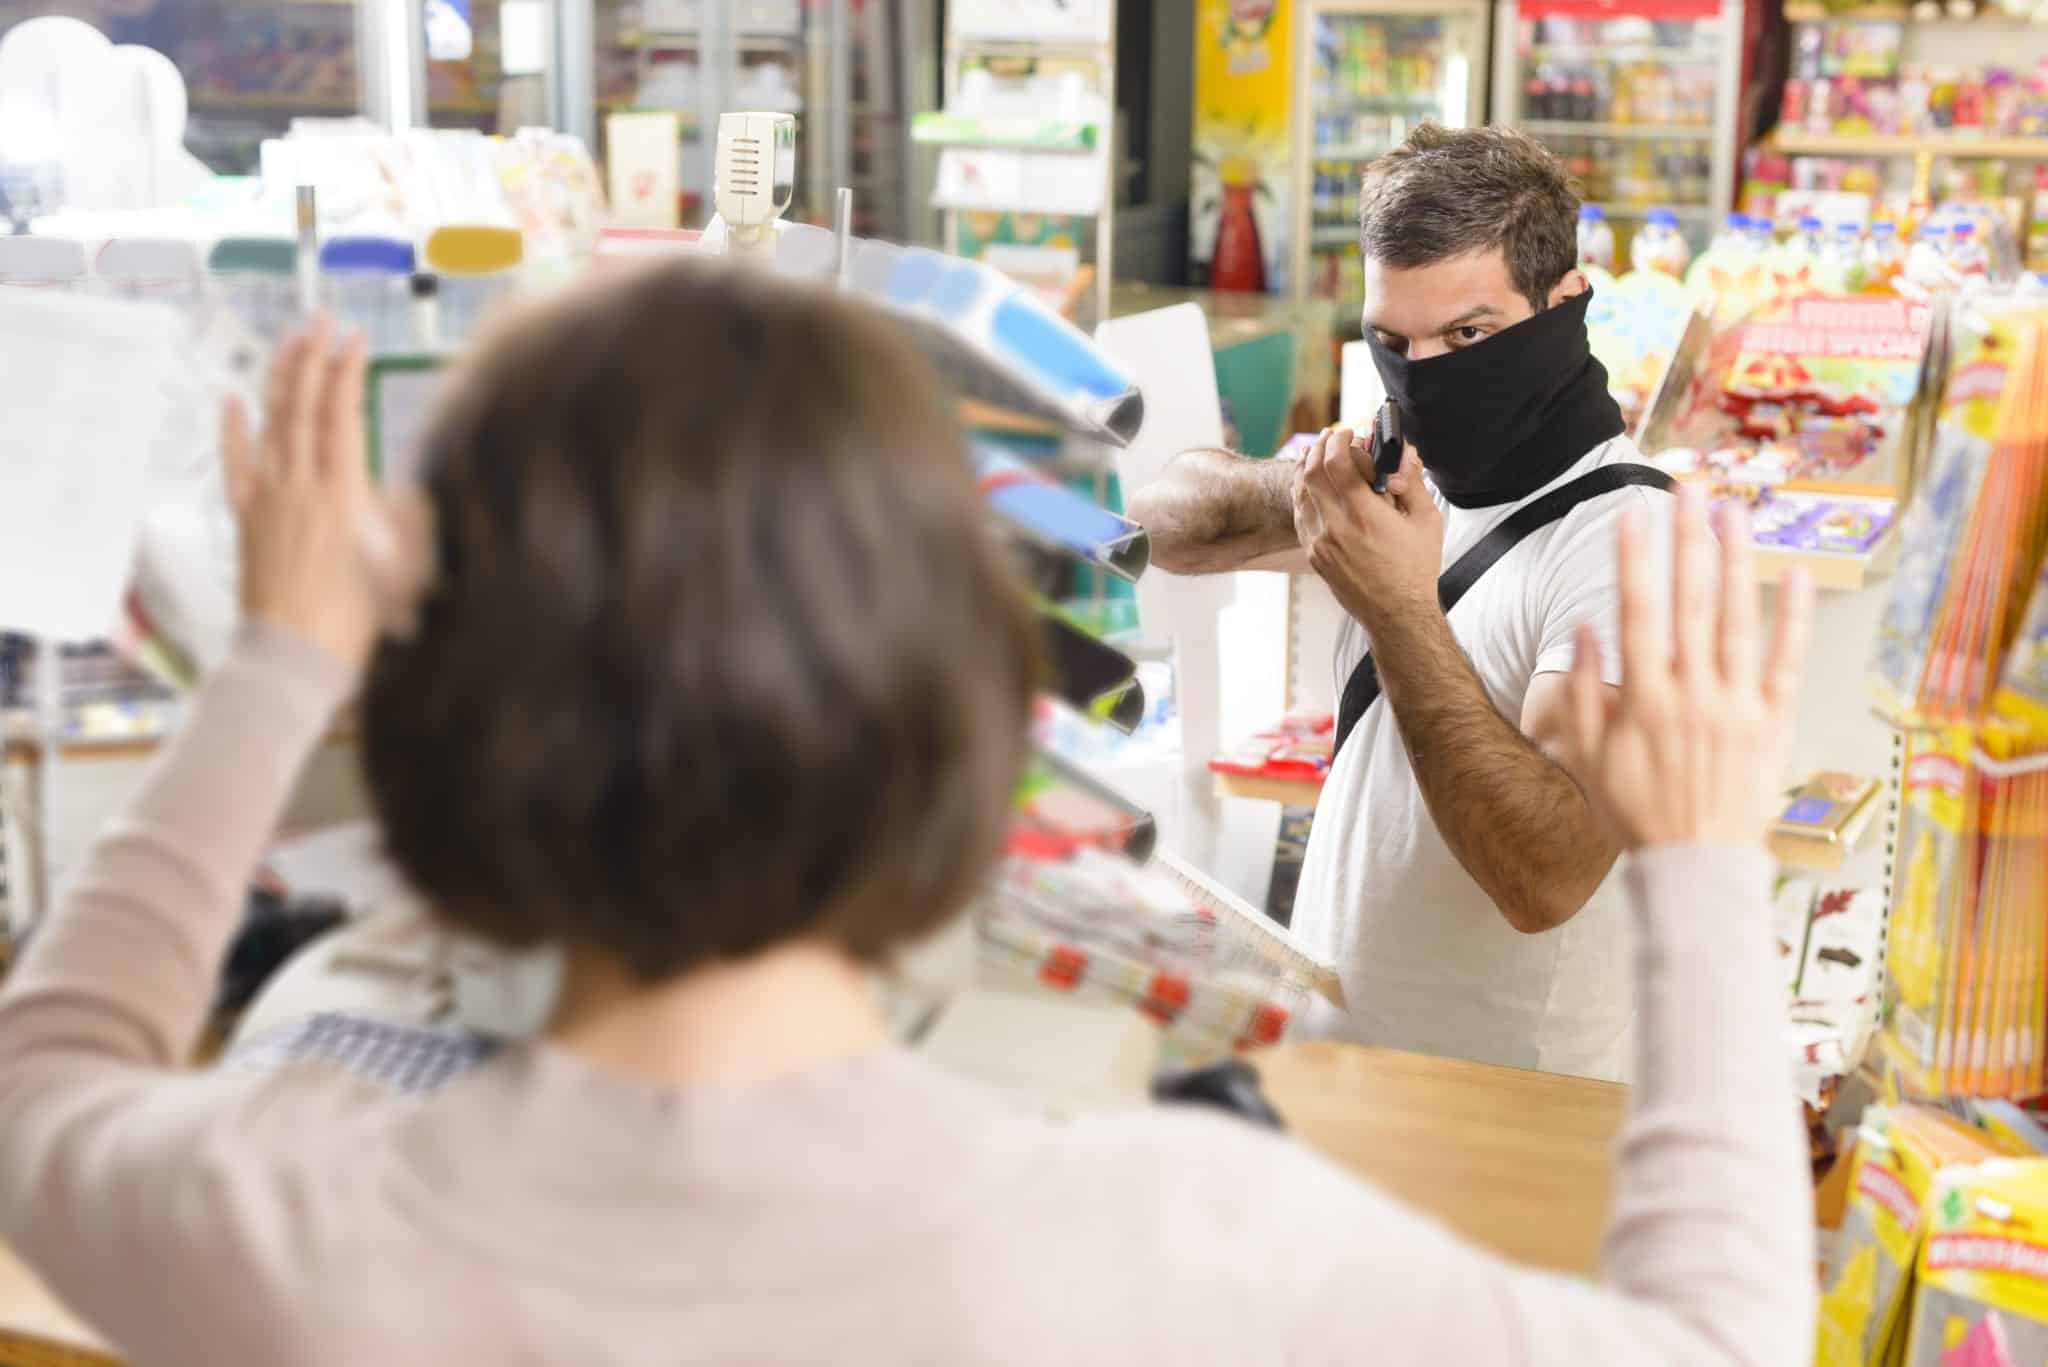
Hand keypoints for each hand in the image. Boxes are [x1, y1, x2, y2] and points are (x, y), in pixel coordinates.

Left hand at [220, 319, 383, 669]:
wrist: (295, 656)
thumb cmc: (357, 622)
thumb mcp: (403, 568)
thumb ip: (409, 520)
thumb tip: (409, 487)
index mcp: (343, 496)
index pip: (342, 415)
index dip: (346, 372)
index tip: (355, 338)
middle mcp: (300, 488)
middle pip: (303, 407)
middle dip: (312, 357)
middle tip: (321, 319)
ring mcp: (269, 500)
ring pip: (271, 424)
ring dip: (279, 378)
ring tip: (290, 340)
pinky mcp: (248, 518)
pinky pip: (236, 463)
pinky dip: (233, 428)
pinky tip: (233, 398)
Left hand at [1293, 427, 1442, 627]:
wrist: (1397, 614)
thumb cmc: (1414, 571)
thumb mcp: (1425, 520)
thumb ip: (1412, 482)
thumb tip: (1404, 454)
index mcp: (1365, 515)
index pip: (1336, 462)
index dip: (1339, 440)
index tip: (1348, 433)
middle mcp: (1336, 527)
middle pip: (1311, 471)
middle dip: (1319, 447)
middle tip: (1331, 437)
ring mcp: (1320, 542)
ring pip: (1300, 492)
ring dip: (1307, 467)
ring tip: (1318, 454)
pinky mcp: (1314, 554)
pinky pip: (1300, 514)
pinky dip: (1303, 493)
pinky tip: (1313, 485)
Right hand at [1559, 487, 1814, 851]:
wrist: (1695, 867)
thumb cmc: (1636, 814)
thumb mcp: (1590, 757)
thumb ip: (1585, 692)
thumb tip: (1585, 630)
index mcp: (1645, 698)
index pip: (1638, 612)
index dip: (1636, 559)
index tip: (1633, 515)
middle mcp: (1693, 693)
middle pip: (1692, 601)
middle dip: (1689, 540)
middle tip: (1689, 491)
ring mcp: (1737, 705)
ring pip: (1739, 619)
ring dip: (1737, 561)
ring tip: (1735, 512)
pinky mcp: (1774, 723)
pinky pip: (1786, 662)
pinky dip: (1792, 618)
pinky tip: (1793, 575)